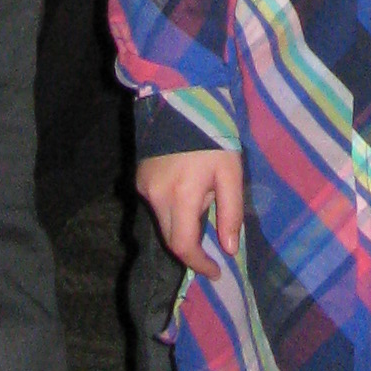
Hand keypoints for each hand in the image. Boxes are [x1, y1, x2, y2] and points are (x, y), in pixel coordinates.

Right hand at [137, 147, 243, 270]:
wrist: (182, 100)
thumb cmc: (213, 135)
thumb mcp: (230, 171)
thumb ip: (231, 212)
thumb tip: (229, 249)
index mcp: (181, 195)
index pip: (183, 245)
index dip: (199, 264)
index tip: (216, 270)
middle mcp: (157, 195)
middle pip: (170, 238)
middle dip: (191, 246)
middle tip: (211, 244)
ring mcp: (144, 186)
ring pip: (162, 222)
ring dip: (182, 223)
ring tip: (202, 200)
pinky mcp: (139, 178)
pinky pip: (156, 205)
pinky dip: (171, 208)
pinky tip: (186, 189)